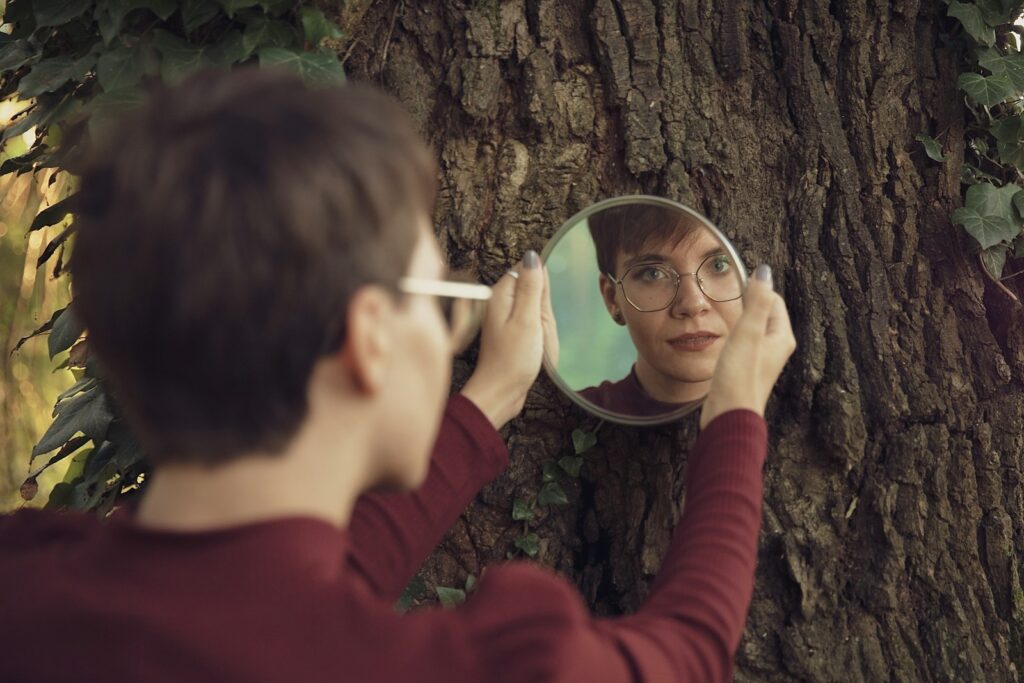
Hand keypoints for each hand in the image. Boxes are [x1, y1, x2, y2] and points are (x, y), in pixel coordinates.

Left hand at [460, 250, 552, 428]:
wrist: (501, 392)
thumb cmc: (513, 360)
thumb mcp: (528, 320)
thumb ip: (532, 287)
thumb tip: (533, 255)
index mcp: (500, 294)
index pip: (528, 272)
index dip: (541, 290)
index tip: (539, 313)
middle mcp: (500, 302)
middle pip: (533, 290)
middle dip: (543, 310)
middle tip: (536, 333)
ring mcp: (505, 318)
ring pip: (536, 308)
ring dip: (543, 325)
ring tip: (535, 344)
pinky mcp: (511, 332)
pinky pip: (533, 324)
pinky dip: (539, 335)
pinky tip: (535, 349)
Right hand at [699, 265, 795, 429]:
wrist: (729, 415)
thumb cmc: (739, 377)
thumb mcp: (747, 333)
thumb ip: (756, 301)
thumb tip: (764, 272)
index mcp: (781, 337)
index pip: (773, 300)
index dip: (755, 290)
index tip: (734, 287)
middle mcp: (775, 348)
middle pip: (763, 314)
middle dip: (746, 305)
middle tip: (726, 304)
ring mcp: (761, 360)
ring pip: (751, 330)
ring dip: (738, 323)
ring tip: (723, 324)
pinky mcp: (747, 371)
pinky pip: (742, 345)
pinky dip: (732, 339)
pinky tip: (721, 345)